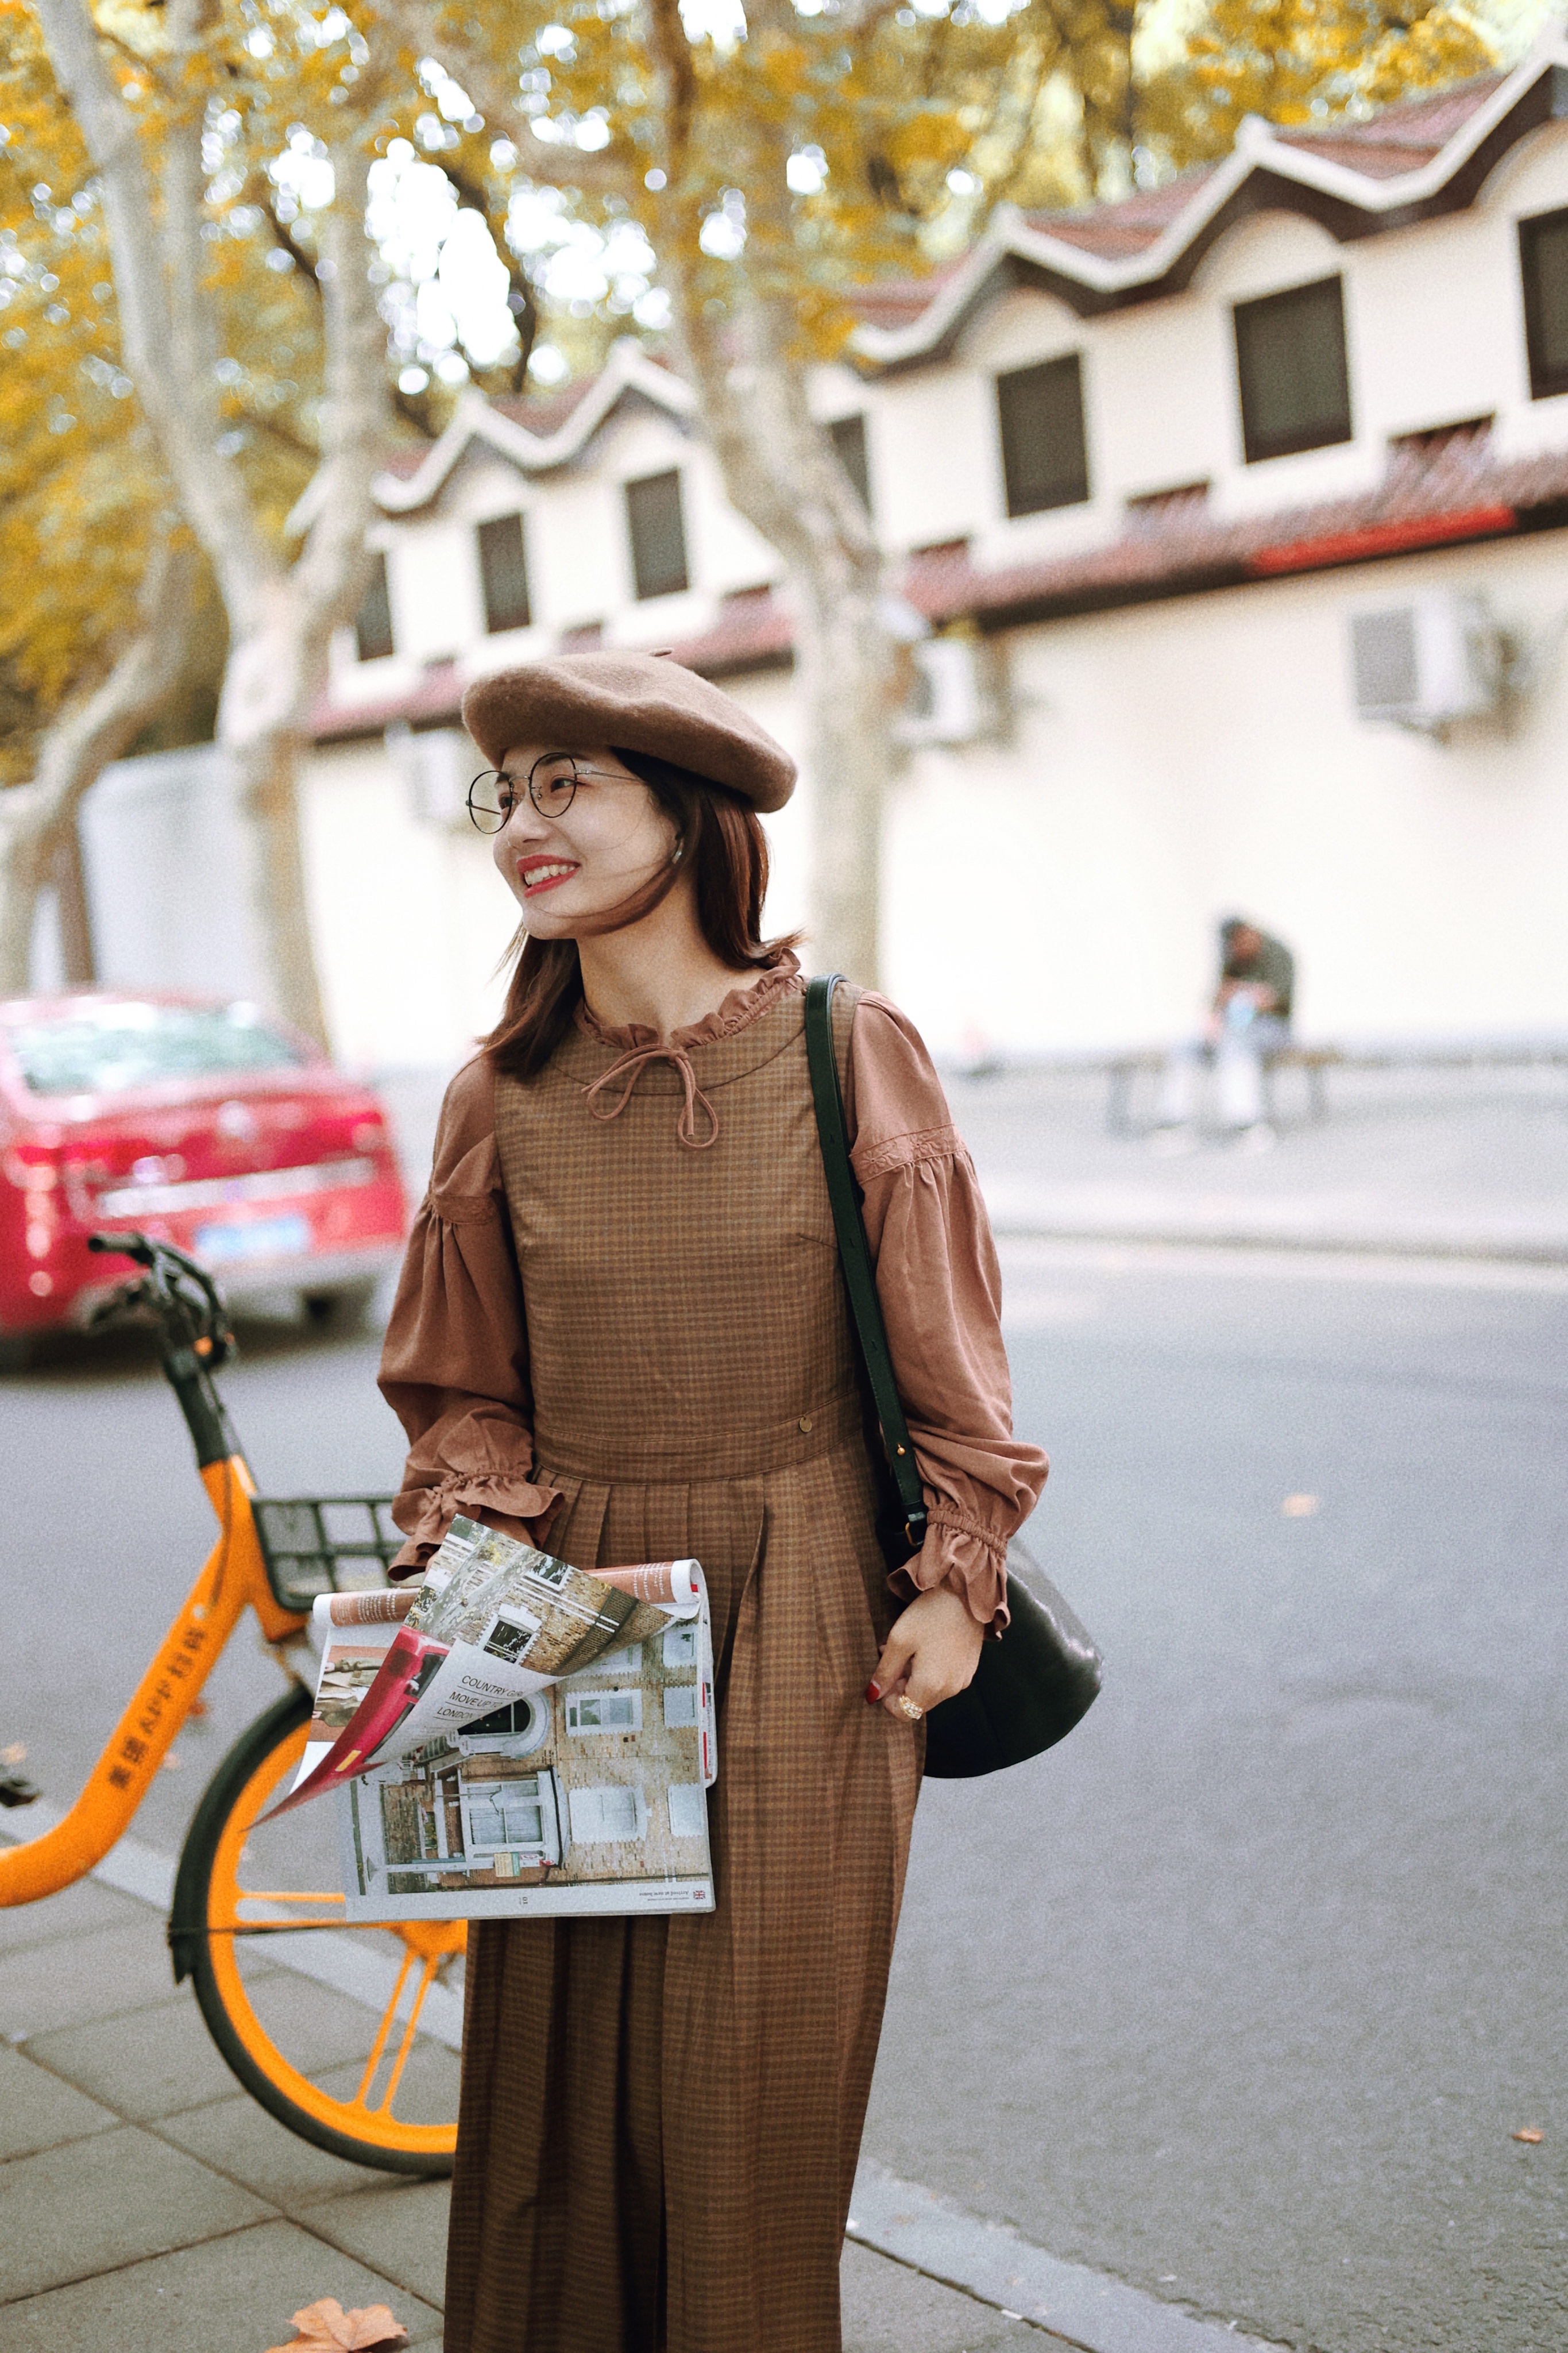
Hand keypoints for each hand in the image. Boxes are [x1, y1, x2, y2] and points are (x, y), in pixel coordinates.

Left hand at [866, 1586, 983, 1720]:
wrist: (966, 1593)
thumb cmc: (930, 1613)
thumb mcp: (899, 1640)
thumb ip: (885, 1671)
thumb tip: (873, 1695)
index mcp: (931, 1685)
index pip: (902, 1713)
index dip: (887, 1698)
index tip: (884, 1673)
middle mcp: (950, 1689)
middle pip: (916, 1704)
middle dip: (900, 1686)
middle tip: (892, 1657)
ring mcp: (962, 1680)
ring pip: (929, 1693)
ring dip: (913, 1678)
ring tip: (907, 1649)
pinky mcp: (968, 1670)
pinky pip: (944, 1682)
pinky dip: (930, 1672)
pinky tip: (924, 1648)